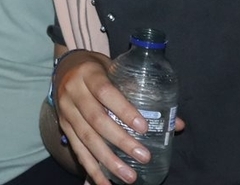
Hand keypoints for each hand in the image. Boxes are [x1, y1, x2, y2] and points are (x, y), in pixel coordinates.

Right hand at [52, 50, 185, 184]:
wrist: (66, 66)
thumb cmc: (99, 70)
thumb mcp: (116, 71)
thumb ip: (143, 94)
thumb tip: (177, 124)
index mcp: (89, 73)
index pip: (106, 91)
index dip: (124, 110)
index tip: (144, 127)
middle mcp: (73, 92)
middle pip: (96, 119)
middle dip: (121, 141)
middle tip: (144, 156)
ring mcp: (66, 110)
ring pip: (86, 138)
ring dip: (108, 160)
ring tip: (129, 176)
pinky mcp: (63, 126)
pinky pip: (77, 150)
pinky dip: (91, 169)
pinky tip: (105, 184)